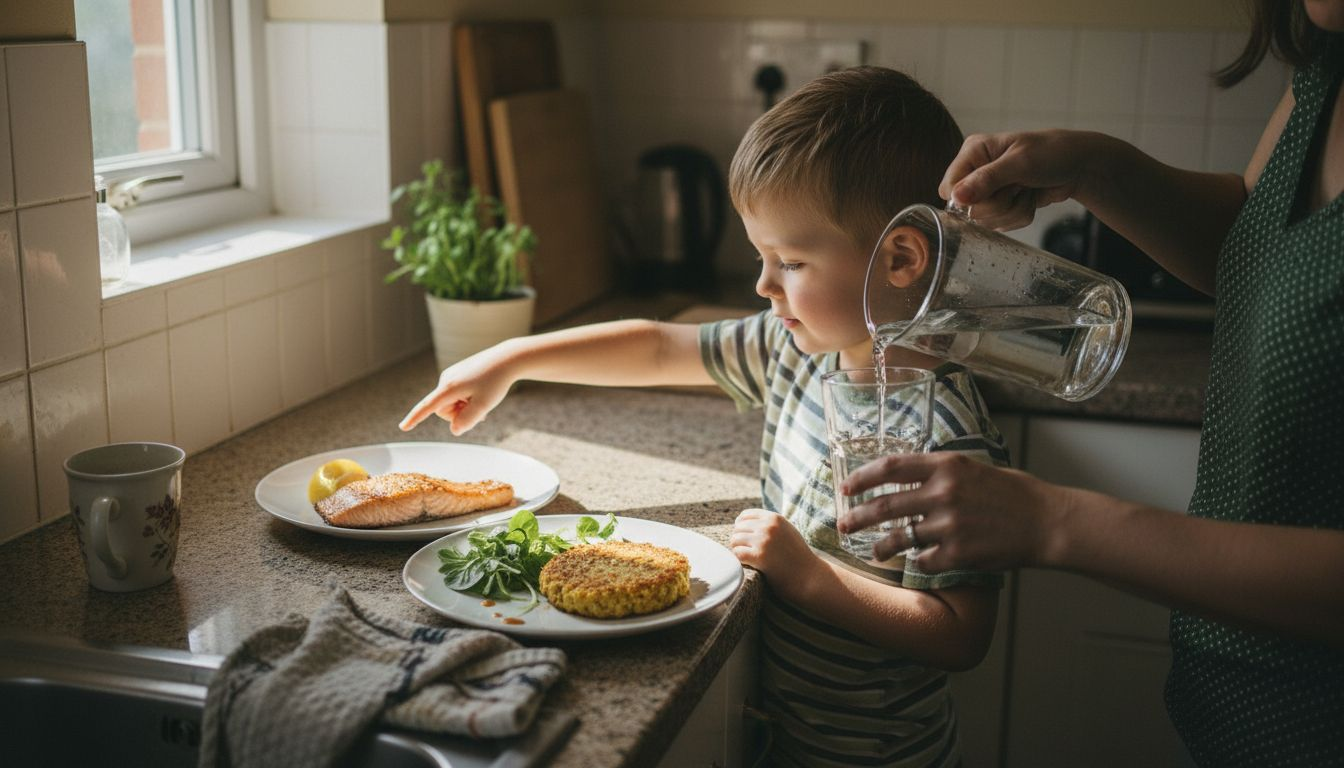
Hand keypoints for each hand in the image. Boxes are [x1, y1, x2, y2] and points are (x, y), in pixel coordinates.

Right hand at [398, 345, 515, 433]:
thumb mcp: (484, 405)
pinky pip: (456, 395)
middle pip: (443, 410)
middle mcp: (446, 380)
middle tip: (481, 412)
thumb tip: (454, 431)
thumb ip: (468, 420)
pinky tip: (481, 395)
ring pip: (451, 403)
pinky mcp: (457, 375)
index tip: (403, 427)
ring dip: (465, 408)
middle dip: (458, 415)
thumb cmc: (496, 382)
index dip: (415, 418)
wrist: (507, 359)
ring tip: (483, 400)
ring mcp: (451, 376)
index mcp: (450, 387)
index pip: (428, 406)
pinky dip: (467, 400)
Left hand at [730, 508, 820, 600]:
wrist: (809, 575)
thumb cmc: (797, 555)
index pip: (746, 515)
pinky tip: (748, 563)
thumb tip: (746, 520)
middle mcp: (767, 527)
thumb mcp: (787, 531)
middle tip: (746, 550)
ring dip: (738, 549)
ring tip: (747, 557)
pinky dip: (739, 559)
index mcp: (774, 518)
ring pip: (735, 539)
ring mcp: (763, 541)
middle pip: (738, 527)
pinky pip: (737, 553)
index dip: (741, 526)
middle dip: (739, 539)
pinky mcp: (759, 556)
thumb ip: (771, 524)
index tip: (743, 536)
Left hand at [839, 453, 1068, 571]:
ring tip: (873, 552)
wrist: (1047, 522)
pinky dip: (919, 561)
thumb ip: (940, 472)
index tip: (846, 487)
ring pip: (900, 538)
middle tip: (842, 523)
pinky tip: (918, 562)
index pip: (891, 467)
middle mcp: (944, 493)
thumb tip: (907, 477)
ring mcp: (950, 525)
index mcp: (947, 466)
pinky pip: (925, 560)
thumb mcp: (974, 468)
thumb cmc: (1014, 493)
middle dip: (857, 516)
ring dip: (880, 547)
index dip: (862, 477)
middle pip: (885, 506)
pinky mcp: (959, 553)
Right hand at [939, 129, 1100, 230]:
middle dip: (999, 204)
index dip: (967, 198)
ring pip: (986, 220)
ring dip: (1013, 210)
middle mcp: (976, 172)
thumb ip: (986, 179)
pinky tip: (1030, 198)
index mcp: (973, 152)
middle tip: (1018, 185)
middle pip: (968, 209)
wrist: (1078, 167)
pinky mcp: (1001, 206)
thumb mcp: (1020, 163)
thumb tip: (956, 197)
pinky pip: (1001, 225)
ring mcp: (988, 191)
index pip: (949, 188)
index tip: (995, 189)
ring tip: (1027, 189)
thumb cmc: (1051, 154)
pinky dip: (1020, 215)